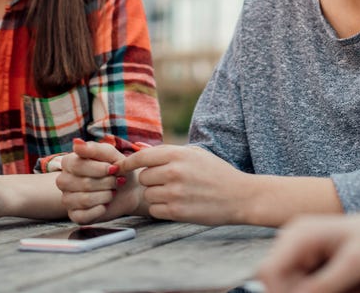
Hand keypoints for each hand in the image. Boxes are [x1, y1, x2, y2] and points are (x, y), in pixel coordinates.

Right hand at [56, 139, 139, 223]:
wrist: (128, 189)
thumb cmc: (117, 168)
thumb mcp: (110, 155)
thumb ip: (94, 149)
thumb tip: (76, 142)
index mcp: (68, 162)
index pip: (78, 166)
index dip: (99, 169)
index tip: (114, 168)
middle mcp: (64, 180)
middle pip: (83, 184)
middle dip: (106, 183)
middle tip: (116, 181)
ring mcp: (67, 199)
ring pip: (84, 200)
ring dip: (105, 196)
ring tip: (112, 191)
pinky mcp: (74, 215)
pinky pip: (83, 216)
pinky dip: (100, 210)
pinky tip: (105, 205)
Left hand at [116, 144, 248, 224]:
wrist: (239, 196)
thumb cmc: (216, 173)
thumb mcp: (194, 154)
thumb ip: (166, 152)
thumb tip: (138, 148)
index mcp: (178, 154)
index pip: (140, 157)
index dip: (127, 162)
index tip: (120, 168)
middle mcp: (174, 172)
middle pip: (143, 177)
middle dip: (150, 180)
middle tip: (167, 182)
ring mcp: (175, 193)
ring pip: (147, 195)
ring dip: (156, 195)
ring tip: (175, 193)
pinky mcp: (177, 211)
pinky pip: (154, 210)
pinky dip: (161, 209)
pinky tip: (177, 204)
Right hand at [257, 210, 359, 292]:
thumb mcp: (355, 266)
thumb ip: (324, 284)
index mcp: (300, 234)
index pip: (269, 271)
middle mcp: (293, 237)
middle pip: (274, 279)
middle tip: (331, 292)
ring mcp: (298, 245)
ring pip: (285, 282)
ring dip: (303, 291)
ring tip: (338, 287)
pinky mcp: (306, 255)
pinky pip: (297, 281)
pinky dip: (310, 289)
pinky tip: (336, 287)